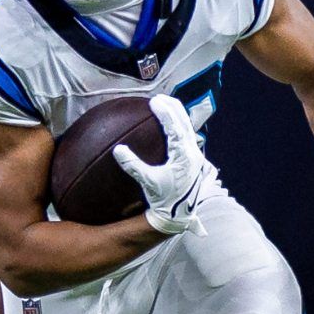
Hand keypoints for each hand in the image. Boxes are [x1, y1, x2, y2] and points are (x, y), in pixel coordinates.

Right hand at [112, 95, 204, 234]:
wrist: (179, 215)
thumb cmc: (164, 200)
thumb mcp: (148, 182)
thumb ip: (134, 166)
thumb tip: (118, 150)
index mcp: (183, 155)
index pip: (174, 127)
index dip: (164, 112)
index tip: (154, 101)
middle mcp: (193, 153)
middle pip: (185, 122)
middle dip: (173, 107)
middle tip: (159, 98)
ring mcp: (195, 156)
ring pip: (188, 128)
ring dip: (177, 116)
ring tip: (166, 107)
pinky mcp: (194, 161)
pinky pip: (187, 137)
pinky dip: (179, 127)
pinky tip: (170, 128)